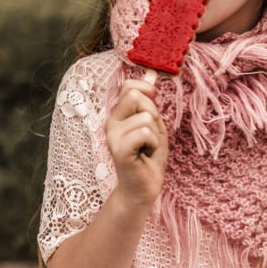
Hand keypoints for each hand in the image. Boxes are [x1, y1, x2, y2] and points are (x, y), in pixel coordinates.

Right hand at [105, 79, 167, 206]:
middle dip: (153, 115)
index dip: (146, 90)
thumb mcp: (153, 126)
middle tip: (150, 136)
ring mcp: (112, 136)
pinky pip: (145, 133)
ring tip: (148, 148)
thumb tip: (151, 79)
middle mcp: (111, 122)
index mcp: (118, 116)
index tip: (154, 106)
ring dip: (155, 135)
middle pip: (136, 97)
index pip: (129, 87)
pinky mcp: (119, 149)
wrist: (142, 188)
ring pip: (146, 117)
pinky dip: (153, 143)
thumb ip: (150, 105)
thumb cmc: (148, 158)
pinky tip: (145, 154)